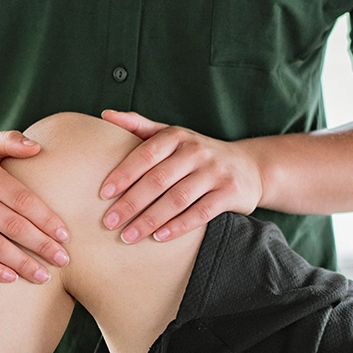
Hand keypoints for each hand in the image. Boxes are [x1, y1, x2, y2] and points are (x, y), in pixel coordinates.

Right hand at [0, 131, 71, 282]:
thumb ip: (9, 141)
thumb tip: (37, 148)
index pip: (21, 198)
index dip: (46, 219)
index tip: (65, 236)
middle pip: (11, 224)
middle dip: (41, 245)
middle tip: (63, 260)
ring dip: (21, 263)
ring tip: (43, 276)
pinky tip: (11, 278)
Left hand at [98, 110, 264, 243]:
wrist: (249, 167)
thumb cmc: (196, 154)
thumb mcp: (172, 136)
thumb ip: (139, 126)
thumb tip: (105, 115)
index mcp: (177, 137)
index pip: (146, 154)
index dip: (124, 174)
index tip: (103, 194)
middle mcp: (196, 151)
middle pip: (158, 180)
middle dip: (131, 203)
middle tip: (108, 222)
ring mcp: (214, 172)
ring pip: (177, 199)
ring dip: (150, 219)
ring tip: (127, 236)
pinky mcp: (229, 193)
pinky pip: (200, 213)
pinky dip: (178, 226)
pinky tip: (158, 238)